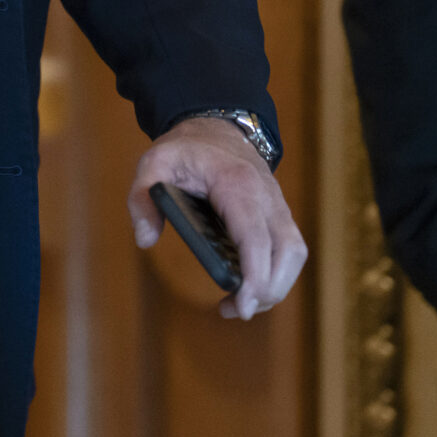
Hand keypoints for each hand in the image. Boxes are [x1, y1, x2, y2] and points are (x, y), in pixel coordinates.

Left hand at [127, 116, 307, 318]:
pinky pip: (289, 250)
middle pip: (287, 252)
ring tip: (239, 305)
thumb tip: (145, 239)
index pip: (255, 237)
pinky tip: (247, 289)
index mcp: (237, 183)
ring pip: (294, 254)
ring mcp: (277, 205)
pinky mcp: (278, 215)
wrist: (215, 126)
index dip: (254, 276)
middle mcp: (266, 196)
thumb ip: (142, 198)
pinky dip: (276, 275)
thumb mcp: (154, 163)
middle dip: (269, 290)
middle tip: (235, 310)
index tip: (241, 306)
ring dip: (276, 287)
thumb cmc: (185, 149)